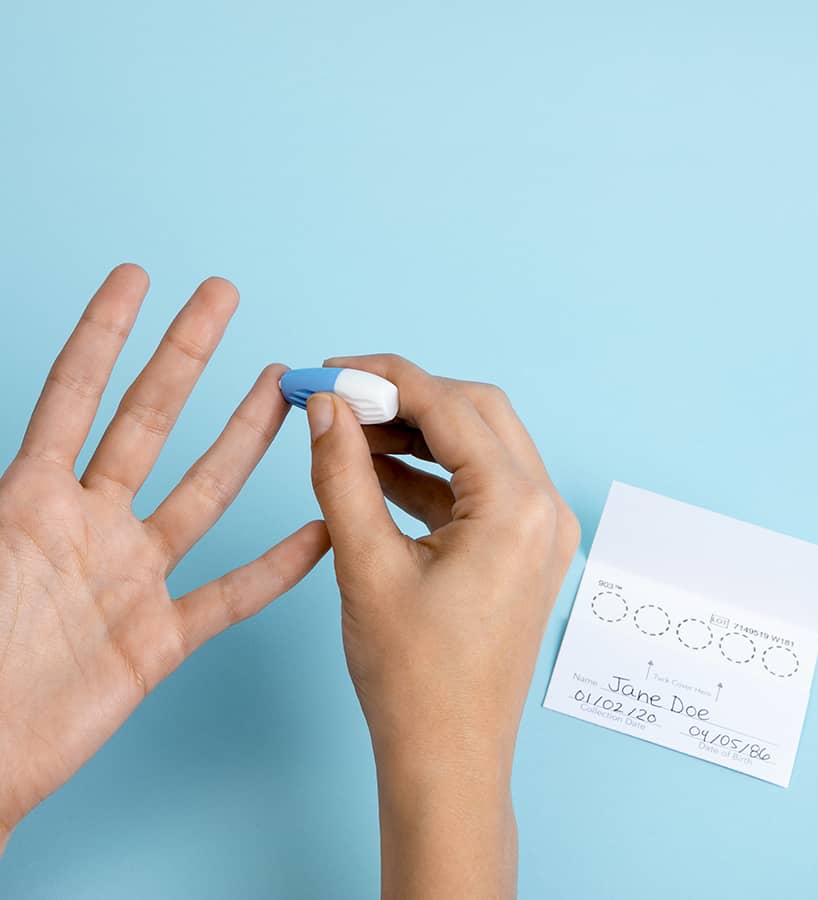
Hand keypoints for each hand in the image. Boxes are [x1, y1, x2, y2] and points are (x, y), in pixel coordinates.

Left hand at [0, 266, 328, 849]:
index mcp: (25, 506)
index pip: (70, 399)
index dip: (103, 335)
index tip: (135, 277)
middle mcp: (83, 531)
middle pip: (146, 423)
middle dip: (183, 355)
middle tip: (220, 296)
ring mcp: (125, 583)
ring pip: (200, 493)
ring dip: (243, 438)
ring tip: (281, 389)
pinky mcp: (157, 642)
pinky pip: (230, 596)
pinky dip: (280, 565)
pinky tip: (318, 531)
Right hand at [304, 353, 577, 899]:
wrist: (449, 756)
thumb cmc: (414, 678)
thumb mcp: (366, 566)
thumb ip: (343, 475)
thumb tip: (325, 406)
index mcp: (519, 507)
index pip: (450, 405)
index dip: (382, 378)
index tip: (324, 370)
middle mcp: (545, 510)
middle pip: (477, 413)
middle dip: (404, 396)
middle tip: (334, 396)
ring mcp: (541, 532)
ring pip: (480, 447)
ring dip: (415, 434)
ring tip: (341, 431)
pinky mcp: (524, 553)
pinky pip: (479, 489)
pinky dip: (429, 474)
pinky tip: (370, 470)